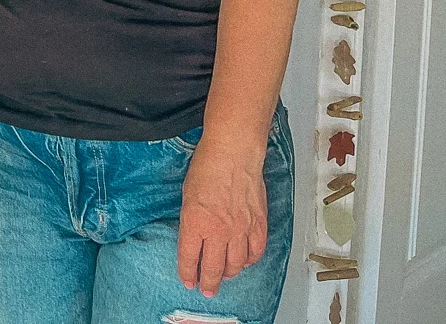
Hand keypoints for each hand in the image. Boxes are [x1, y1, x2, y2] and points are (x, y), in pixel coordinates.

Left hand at [176, 142, 267, 297]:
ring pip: (235, 265)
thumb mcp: (187, 195)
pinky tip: (243, 262)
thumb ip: (191, 221)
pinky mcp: (258, 226)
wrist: (234, 154)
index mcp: (195, 222)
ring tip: (223, 276)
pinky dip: (248, 261)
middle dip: (208, 283)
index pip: (189, 258)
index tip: (188, 282)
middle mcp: (218, 231)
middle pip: (213, 268)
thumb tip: (195, 238)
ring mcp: (241, 230)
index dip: (188, 273)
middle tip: (206, 290)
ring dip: (228, 274)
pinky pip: (255, 253)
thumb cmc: (207, 167)